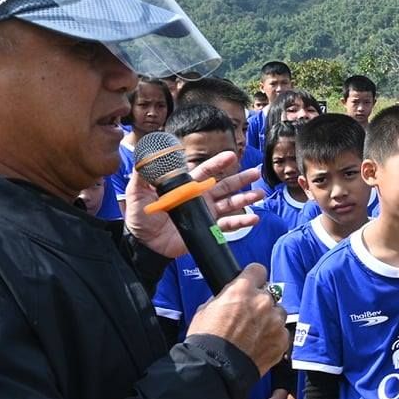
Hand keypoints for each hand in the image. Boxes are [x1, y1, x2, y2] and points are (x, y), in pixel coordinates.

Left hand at [121, 149, 265, 257]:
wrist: (144, 244)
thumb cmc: (140, 217)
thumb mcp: (138, 193)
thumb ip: (144, 174)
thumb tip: (146, 154)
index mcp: (185, 187)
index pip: (205, 172)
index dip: (218, 164)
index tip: (231, 156)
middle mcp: (199, 198)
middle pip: (224, 185)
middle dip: (241, 179)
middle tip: (256, 173)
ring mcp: (205, 214)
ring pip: (230, 203)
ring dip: (246, 199)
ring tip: (260, 194)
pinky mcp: (207, 229)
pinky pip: (227, 225)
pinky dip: (241, 222)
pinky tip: (253, 219)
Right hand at [187, 263, 288, 374]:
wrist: (216, 369)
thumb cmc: (207, 341)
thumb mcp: (207, 309)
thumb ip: (225, 297)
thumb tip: (231, 296)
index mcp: (242, 289)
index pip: (257, 270)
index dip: (253, 278)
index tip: (252, 283)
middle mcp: (263, 301)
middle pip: (269, 294)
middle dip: (260, 303)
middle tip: (248, 317)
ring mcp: (275, 321)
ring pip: (278, 313)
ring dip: (270, 319)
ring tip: (254, 333)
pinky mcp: (282, 340)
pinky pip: (282, 333)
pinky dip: (274, 337)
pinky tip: (259, 345)